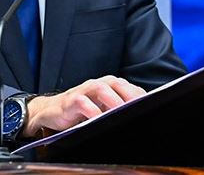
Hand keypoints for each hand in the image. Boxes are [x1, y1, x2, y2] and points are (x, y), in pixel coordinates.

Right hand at [23, 75, 145, 136]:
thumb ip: (119, 109)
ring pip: (101, 88)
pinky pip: (83, 102)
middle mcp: (99, 84)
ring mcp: (85, 90)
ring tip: (121, 111)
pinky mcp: (71, 100)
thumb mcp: (104, 109)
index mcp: (111, 85)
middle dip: (129, 95)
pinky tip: (98, 119)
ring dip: (113, 100)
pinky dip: (92, 110)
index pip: (130, 88)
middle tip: (139, 108)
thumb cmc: (83, 110)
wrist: (53, 111)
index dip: (140, 97)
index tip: (151, 107)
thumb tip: (140, 116)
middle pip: (117, 84)